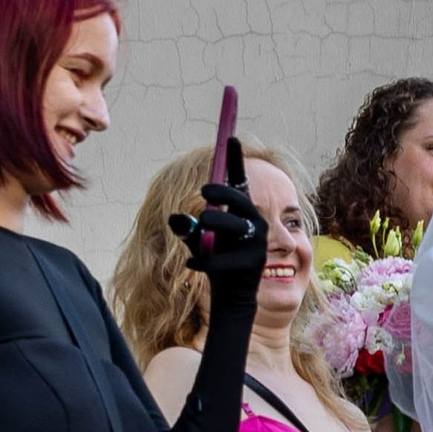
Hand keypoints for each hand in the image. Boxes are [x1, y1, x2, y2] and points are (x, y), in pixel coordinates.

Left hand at [168, 142, 268, 296]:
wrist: (232, 295)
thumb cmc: (216, 261)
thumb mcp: (198, 240)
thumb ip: (188, 227)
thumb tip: (176, 218)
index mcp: (243, 213)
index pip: (240, 182)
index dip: (236, 159)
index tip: (231, 136)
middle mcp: (255, 223)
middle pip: (238, 199)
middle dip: (220, 193)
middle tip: (202, 193)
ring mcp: (257, 243)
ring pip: (232, 225)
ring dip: (212, 224)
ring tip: (201, 228)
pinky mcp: (252, 262)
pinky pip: (223, 257)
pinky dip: (204, 261)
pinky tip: (192, 264)